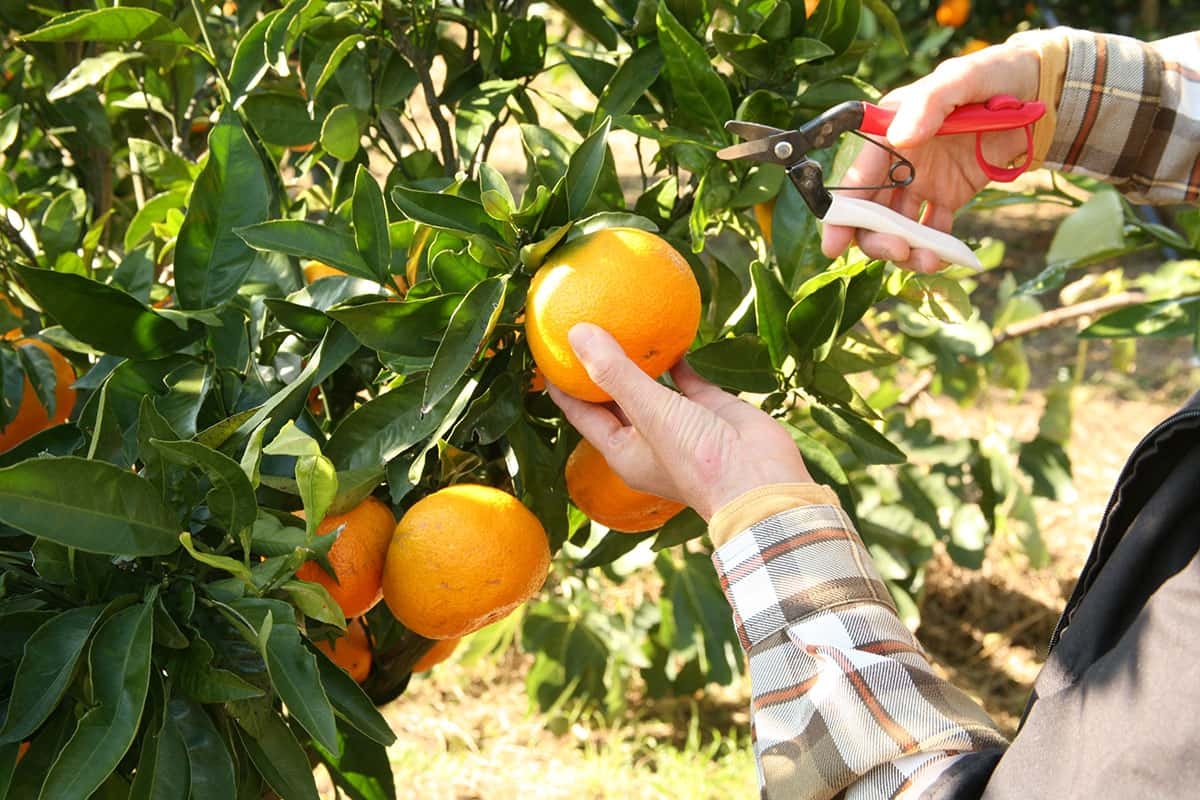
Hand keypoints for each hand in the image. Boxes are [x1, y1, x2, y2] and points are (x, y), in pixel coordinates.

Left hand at [547, 323, 812, 520]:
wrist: (761, 480)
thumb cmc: (696, 457)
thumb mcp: (648, 412)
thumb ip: (613, 372)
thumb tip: (575, 332)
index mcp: (623, 450)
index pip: (583, 415)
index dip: (564, 387)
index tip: (547, 354)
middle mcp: (647, 437)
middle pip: (613, 398)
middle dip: (597, 368)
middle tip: (581, 327)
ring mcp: (679, 421)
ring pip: (650, 385)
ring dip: (636, 359)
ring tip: (618, 322)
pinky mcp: (709, 406)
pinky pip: (686, 376)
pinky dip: (676, 356)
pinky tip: (667, 329)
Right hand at [821, 42, 1040, 271]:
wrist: (1037, 93)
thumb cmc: (994, 76)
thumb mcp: (963, 79)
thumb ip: (930, 104)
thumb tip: (900, 139)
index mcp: (888, 132)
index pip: (856, 177)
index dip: (841, 213)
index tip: (835, 245)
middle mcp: (897, 161)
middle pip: (871, 212)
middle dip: (877, 238)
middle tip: (900, 250)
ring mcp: (920, 182)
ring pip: (899, 228)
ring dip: (908, 249)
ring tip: (931, 260)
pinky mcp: (946, 197)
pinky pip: (933, 231)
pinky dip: (936, 248)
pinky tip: (946, 257)